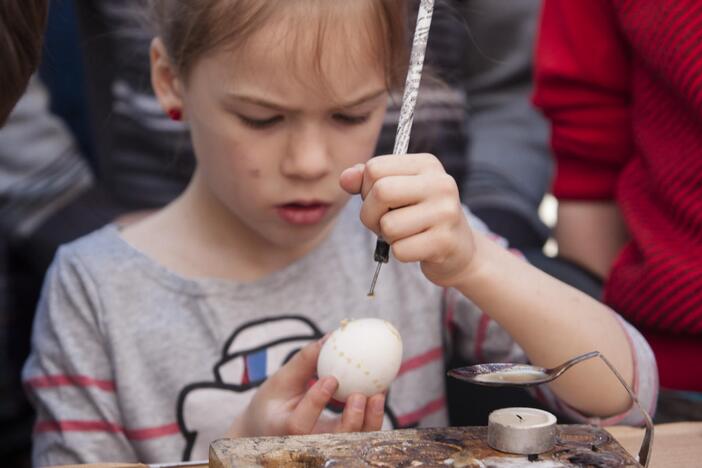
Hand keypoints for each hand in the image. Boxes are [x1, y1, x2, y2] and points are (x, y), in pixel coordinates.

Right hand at [228, 339, 385, 437]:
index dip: (317, 402)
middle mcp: (305, 444)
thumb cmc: (274, 401)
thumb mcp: (281, 380)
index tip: (332, 379)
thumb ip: (304, 362)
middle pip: (331, 441)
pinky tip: (379, 395)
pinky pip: (360, 435)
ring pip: (352, 442)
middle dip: (351, 421)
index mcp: (283, 430)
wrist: (271, 428)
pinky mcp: (339, 445)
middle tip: (361, 395)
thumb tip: (330, 337)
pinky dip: (372, 418)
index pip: (299, 423)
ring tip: (378, 394)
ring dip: (369, 421)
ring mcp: (324, 448)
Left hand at [340, 154, 475, 287]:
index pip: (375, 168)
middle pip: (380, 192)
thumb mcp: (397, 191)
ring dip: (387, 237)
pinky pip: (400, 250)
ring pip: (388, 225)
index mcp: (427, 164)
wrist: (459, 250)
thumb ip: (368, 181)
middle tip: (385, 222)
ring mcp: (445, 212)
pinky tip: (417, 248)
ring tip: (405, 234)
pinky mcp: (444, 242)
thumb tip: (345, 179)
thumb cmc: (420, 217)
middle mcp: (441, 183)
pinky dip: (400, 254)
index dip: (366, 189)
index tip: (382, 201)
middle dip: (371, 214)